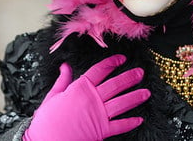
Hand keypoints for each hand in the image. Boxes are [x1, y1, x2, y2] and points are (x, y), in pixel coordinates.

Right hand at [23, 55, 149, 140]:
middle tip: (141, 72)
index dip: (112, 63)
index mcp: (80, 88)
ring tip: (146, 92)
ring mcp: (98, 115)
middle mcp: (92, 99)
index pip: (99, 70)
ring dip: (135, 97)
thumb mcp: (53, 95)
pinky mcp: (101, 131)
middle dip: (129, 77)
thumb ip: (63, 79)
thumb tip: (65, 65)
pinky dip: (130, 123)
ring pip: (122, 103)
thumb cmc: (46, 119)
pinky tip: (139, 119)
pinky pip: (119, 126)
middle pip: (115, 85)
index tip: (122, 59)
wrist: (46, 140)